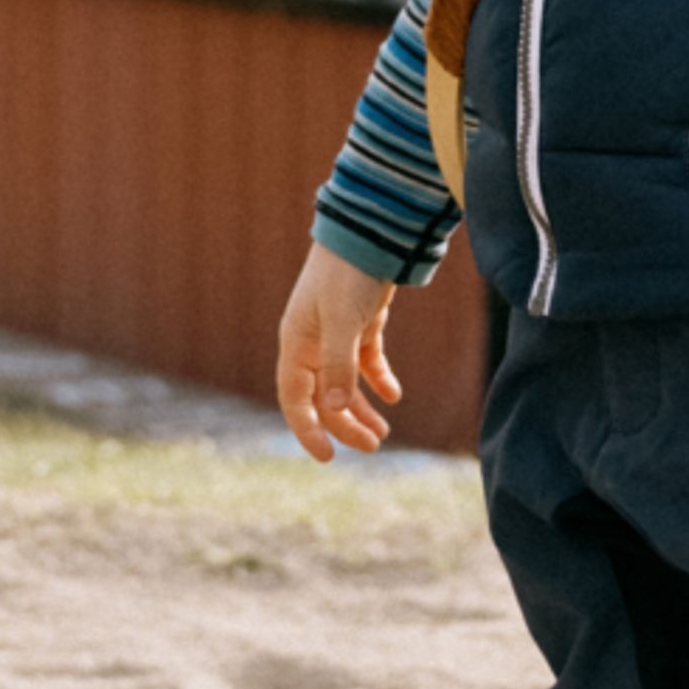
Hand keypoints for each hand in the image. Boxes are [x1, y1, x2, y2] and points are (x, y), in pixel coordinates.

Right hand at [277, 247, 401, 460]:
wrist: (369, 231)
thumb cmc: (347, 274)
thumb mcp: (342, 321)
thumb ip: (338, 365)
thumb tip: (333, 408)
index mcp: (296, 344)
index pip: (294, 399)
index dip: (307, 430)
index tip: (328, 457)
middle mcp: (311, 344)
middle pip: (323, 397)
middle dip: (345, 424)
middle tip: (373, 446)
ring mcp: (335, 334)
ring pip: (343, 384)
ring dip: (361, 409)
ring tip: (383, 432)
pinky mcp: (359, 325)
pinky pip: (365, 363)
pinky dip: (378, 379)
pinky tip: (394, 395)